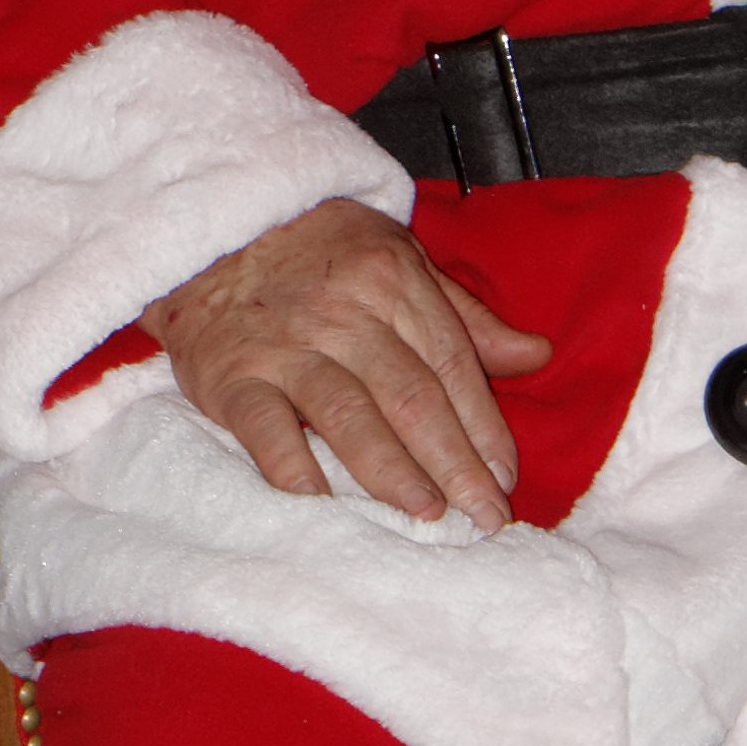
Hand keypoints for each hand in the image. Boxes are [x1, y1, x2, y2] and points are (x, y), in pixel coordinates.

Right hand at [145, 198, 553, 531]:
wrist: (210, 228)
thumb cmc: (318, 251)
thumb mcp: (398, 259)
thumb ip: (463, 317)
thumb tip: (536, 355)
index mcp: (392, 281)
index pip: (451, 364)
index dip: (483, 426)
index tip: (504, 478)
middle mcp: (341, 313)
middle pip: (410, 396)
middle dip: (454, 464)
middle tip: (483, 517)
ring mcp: (284, 346)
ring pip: (348, 415)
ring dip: (392, 472)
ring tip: (427, 513)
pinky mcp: (231, 375)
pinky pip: (267, 431)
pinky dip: (296, 471)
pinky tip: (327, 506)